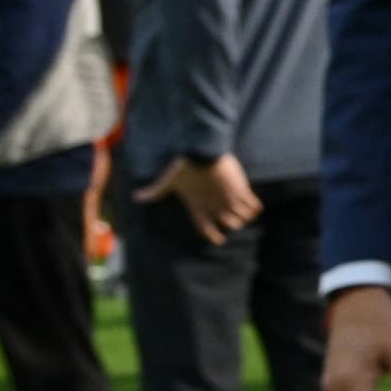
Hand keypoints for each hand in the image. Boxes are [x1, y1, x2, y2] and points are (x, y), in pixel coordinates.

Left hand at [133, 154, 261, 244]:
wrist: (202, 151)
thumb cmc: (184, 167)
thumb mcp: (168, 181)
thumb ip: (154, 192)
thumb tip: (135, 197)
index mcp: (198, 207)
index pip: (207, 229)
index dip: (214, 236)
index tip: (219, 239)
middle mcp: (215, 207)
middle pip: (230, 225)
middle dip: (232, 223)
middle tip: (233, 219)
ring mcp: (229, 199)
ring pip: (243, 218)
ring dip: (245, 216)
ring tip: (246, 213)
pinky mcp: (241, 190)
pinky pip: (253, 206)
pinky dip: (255, 207)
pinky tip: (255, 205)